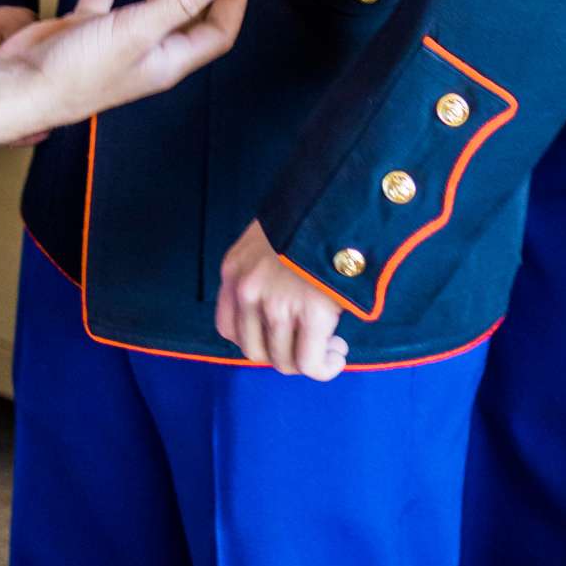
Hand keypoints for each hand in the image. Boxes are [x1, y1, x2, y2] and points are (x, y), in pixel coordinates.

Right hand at [0, 0, 248, 132]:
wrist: (21, 86)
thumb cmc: (81, 69)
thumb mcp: (136, 31)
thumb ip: (177, 2)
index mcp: (168, 60)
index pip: (216, 32)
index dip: (231, 2)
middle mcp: (147, 50)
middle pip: (186, 14)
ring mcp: (116, 39)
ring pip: (151, 1)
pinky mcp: (86, 27)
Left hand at [216, 220, 348, 378]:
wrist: (338, 197)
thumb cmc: (309, 214)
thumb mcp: (269, 238)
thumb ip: (263, 271)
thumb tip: (282, 305)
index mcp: (234, 269)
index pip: (227, 327)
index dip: (255, 340)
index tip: (280, 337)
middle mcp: (247, 291)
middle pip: (254, 351)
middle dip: (283, 355)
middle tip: (310, 344)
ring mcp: (276, 304)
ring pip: (283, 361)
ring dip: (309, 361)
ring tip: (331, 347)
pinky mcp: (310, 313)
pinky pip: (309, 363)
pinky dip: (324, 368)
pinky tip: (338, 355)